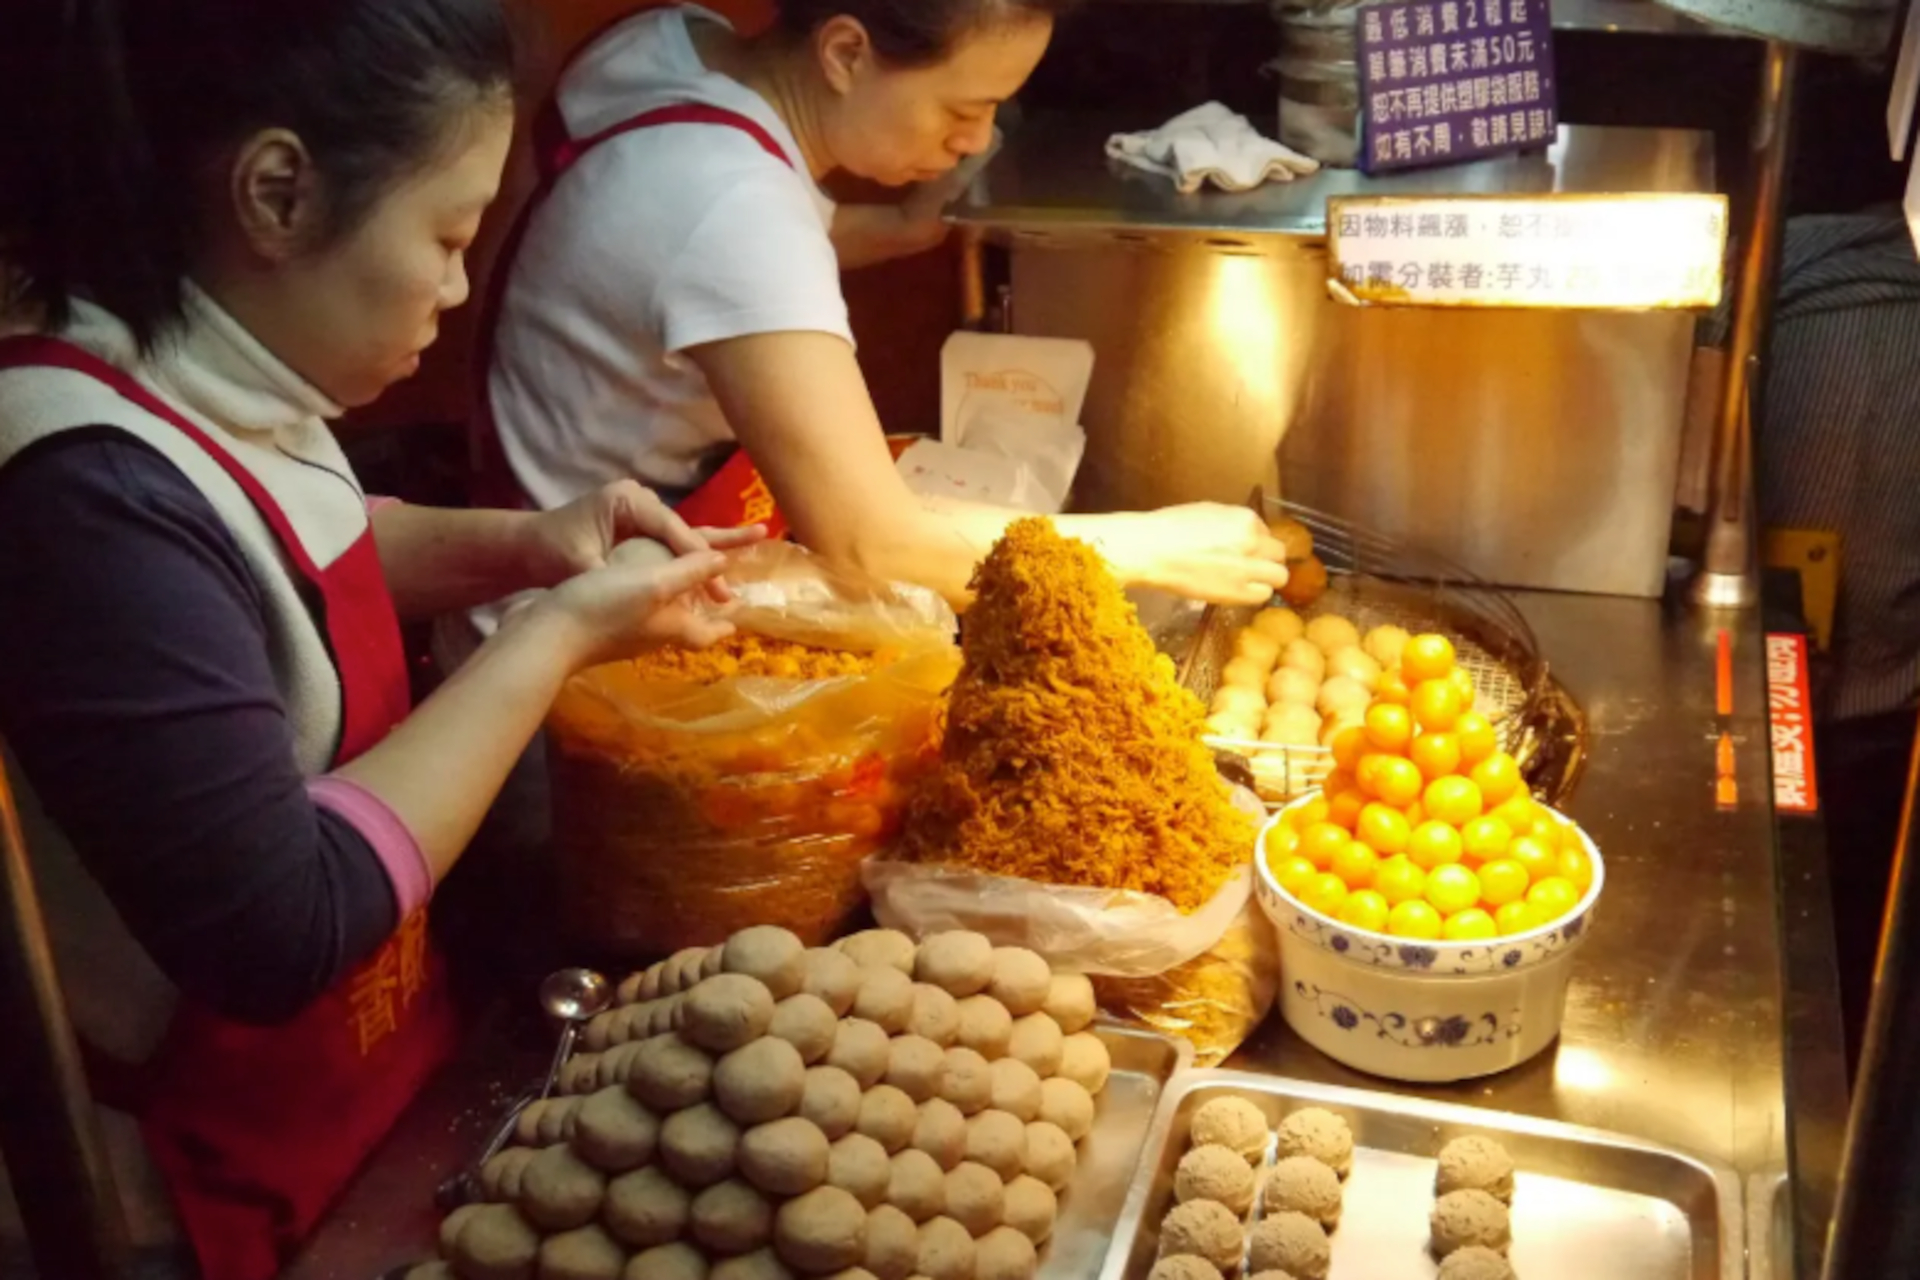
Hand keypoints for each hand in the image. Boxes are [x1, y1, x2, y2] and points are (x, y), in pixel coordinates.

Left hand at [517, 480, 764, 602]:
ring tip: (758, 537)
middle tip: (742, 571)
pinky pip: (672, 541)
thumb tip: (652, 588)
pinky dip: (693, 554)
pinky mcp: (638, 527)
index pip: (672, 529)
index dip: (695, 557)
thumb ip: (620, 574)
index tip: (716, 582)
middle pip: (684, 529)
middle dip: (712, 553)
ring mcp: (640, 513)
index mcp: (627, 501)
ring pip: (683, 533)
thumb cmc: (550, 552)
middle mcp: (639, 500)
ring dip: (711, 550)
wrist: (526, 547)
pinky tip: (723, 558)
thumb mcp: (582, 564)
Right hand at [533, 547, 736, 671]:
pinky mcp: (599, 628)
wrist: (546, 633)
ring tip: (675, 589)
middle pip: (683, 628)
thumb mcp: (654, 583)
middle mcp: (650, 636)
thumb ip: (690, 572)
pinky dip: (641, 600)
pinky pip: (630, 613)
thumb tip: (724, 560)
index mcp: (670, 628)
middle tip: (709, 598)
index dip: (722, 627)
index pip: (706, 634)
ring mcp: (623, 635)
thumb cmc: (605, 607)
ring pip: (657, 621)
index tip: (734, 622)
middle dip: (699, 614)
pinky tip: (631, 586)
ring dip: (671, 607)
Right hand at [1093, 504, 1290, 604]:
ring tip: (1246, 581)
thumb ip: (1232, 522)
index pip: (1266, 531)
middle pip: (1279, 554)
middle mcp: (1253, 542)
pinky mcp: (1237, 592)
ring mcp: (1248, 568)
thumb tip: (1243, 532)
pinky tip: (1238, 591)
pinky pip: (1263, 595)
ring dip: (1266, 578)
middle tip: (1249, 566)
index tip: (1242, 548)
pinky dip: (1255, 593)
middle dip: (1267, 559)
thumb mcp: (1208, 512)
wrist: (1151, 551)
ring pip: (1279, 576)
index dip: (1256, 542)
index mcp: (1245, 518)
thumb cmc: (1169, 528)